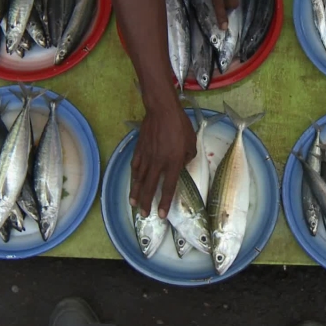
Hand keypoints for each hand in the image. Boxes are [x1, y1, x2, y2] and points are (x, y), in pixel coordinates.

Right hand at [130, 98, 195, 217]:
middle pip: (150, 187)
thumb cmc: (180, 126)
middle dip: (147, 203)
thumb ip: (187, 158)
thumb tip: (181, 167)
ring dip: (136, 193)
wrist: (162, 111)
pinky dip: (133, 177)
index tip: (162, 215)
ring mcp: (146, 157)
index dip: (164, 202)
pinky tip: (133, 183)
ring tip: (134, 204)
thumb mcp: (192, 143)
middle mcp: (158, 163)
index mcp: (173, 163)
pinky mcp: (139, 149)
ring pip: (139, 179)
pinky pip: (135, 167)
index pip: (168, 187)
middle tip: (144, 215)